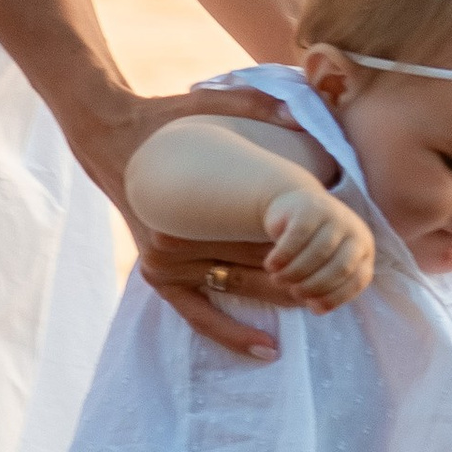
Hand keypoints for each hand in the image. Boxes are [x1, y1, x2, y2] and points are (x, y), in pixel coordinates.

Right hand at [84, 87, 323, 362]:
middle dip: (303, 271)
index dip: (308, 240)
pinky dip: (233, 335)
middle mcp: (177, 240)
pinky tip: (269, 348)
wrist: (113, 140)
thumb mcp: (213, 103)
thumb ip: (259, 106)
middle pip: (258, 265)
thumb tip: (299, 115)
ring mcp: (165, 263)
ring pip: (239, 290)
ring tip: (319, 303)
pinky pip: (199, 316)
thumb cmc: (171, 120)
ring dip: (281, 298)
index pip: (268, 232)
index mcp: (195, 204)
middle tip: (337, 274)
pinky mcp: (156, 276)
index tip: (338, 240)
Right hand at [263, 182, 372, 306]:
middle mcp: (355, 230)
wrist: (296, 205)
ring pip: (318, 254)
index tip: (313, 307)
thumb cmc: (312, 245)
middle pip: (340, 268)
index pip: (359, 279)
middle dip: (314, 286)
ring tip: (278, 279)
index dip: (336, 297)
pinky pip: (297, 237)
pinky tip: (271, 265)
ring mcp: (334, 216)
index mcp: (364, 249)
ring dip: (295, 272)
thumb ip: (326, 287)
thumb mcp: (325, 265)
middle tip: (294, 291)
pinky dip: (282, 256)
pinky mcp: (310, 208)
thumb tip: (317, 309)